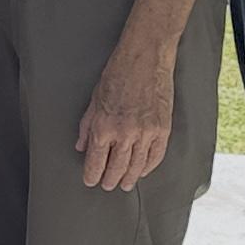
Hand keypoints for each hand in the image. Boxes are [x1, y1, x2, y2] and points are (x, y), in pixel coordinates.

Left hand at [73, 23, 183, 193]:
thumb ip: (87, 126)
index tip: (91, 181)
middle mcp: (125, 134)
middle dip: (110, 180)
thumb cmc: (117, 74)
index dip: (92, 175)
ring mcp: (146, 133)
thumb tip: (81, 146)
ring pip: (137, 167)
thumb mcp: (94, 100)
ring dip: (129, 178)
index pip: (96, 161)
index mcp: (104, 127)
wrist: (145, 58)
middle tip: (108, 186)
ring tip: (125, 184)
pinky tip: (143, 171)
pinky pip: (156, 156)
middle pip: (117, 169)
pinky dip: (149, 167)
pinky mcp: (163, 129)